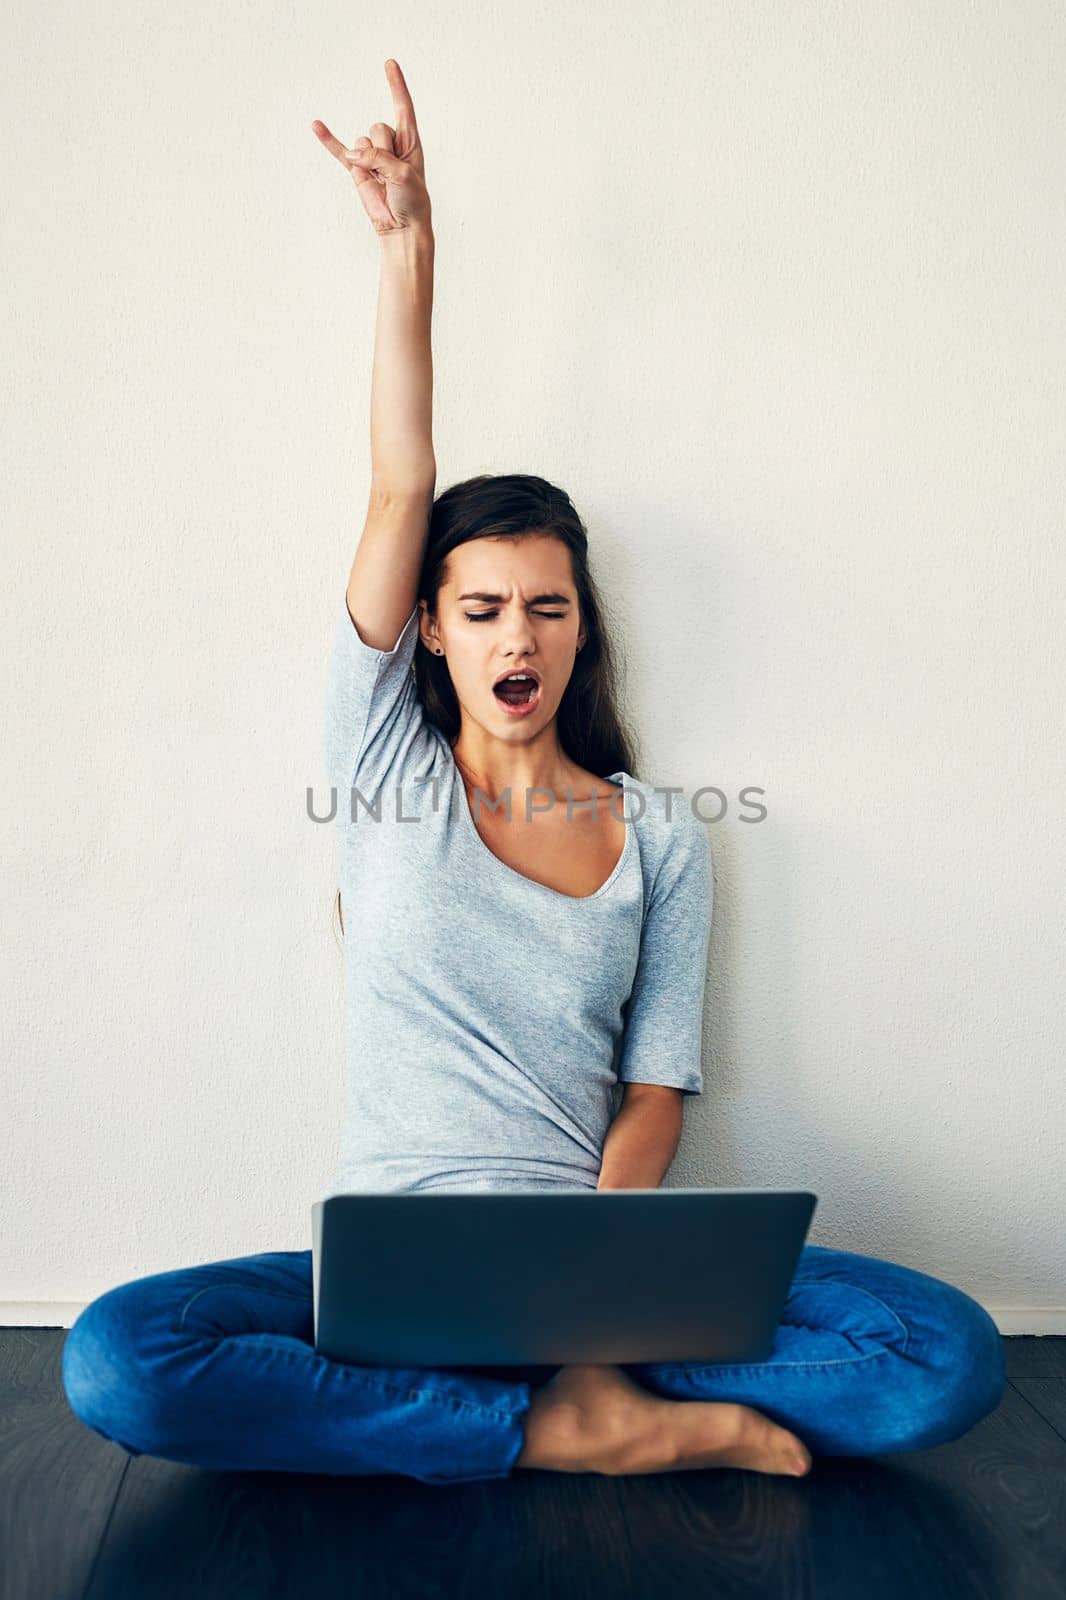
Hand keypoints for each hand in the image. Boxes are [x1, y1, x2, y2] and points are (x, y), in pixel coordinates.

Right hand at [311, 58, 431, 237]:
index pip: (402, 107)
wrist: (401, 227)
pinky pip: (339, 151)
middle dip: (382, 150)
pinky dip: (328, 140)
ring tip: (381, 181)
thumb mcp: (403, 175)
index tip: (390, 63)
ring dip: (368, 162)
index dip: (396, 86)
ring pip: (361, 143)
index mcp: (409, 141)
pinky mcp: (357, 170)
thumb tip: (354, 155)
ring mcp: (372, 156)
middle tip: (392, 173)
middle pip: (377, 128)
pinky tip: (316, 126)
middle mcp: (391, 145)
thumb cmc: (412, 201)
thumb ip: (379, 159)